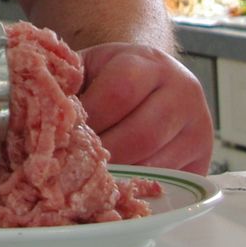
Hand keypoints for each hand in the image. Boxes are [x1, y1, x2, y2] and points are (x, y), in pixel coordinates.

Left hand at [78, 43, 213, 174]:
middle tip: (77, 163)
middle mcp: (182, 90)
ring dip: (120, 173)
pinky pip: (170, 180)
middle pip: (141, 134)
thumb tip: (41, 108)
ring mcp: (198, 125)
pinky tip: (117, 182)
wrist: (152, 77)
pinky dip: (140, 184)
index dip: (92, 116)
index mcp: (148, 61)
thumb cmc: (110, 75)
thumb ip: (68, 82)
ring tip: (93, 175)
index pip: (120, 92)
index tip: (67, 132)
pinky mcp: (204, 157)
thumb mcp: (89, 66)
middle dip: (104, 153)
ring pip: (156, 162)